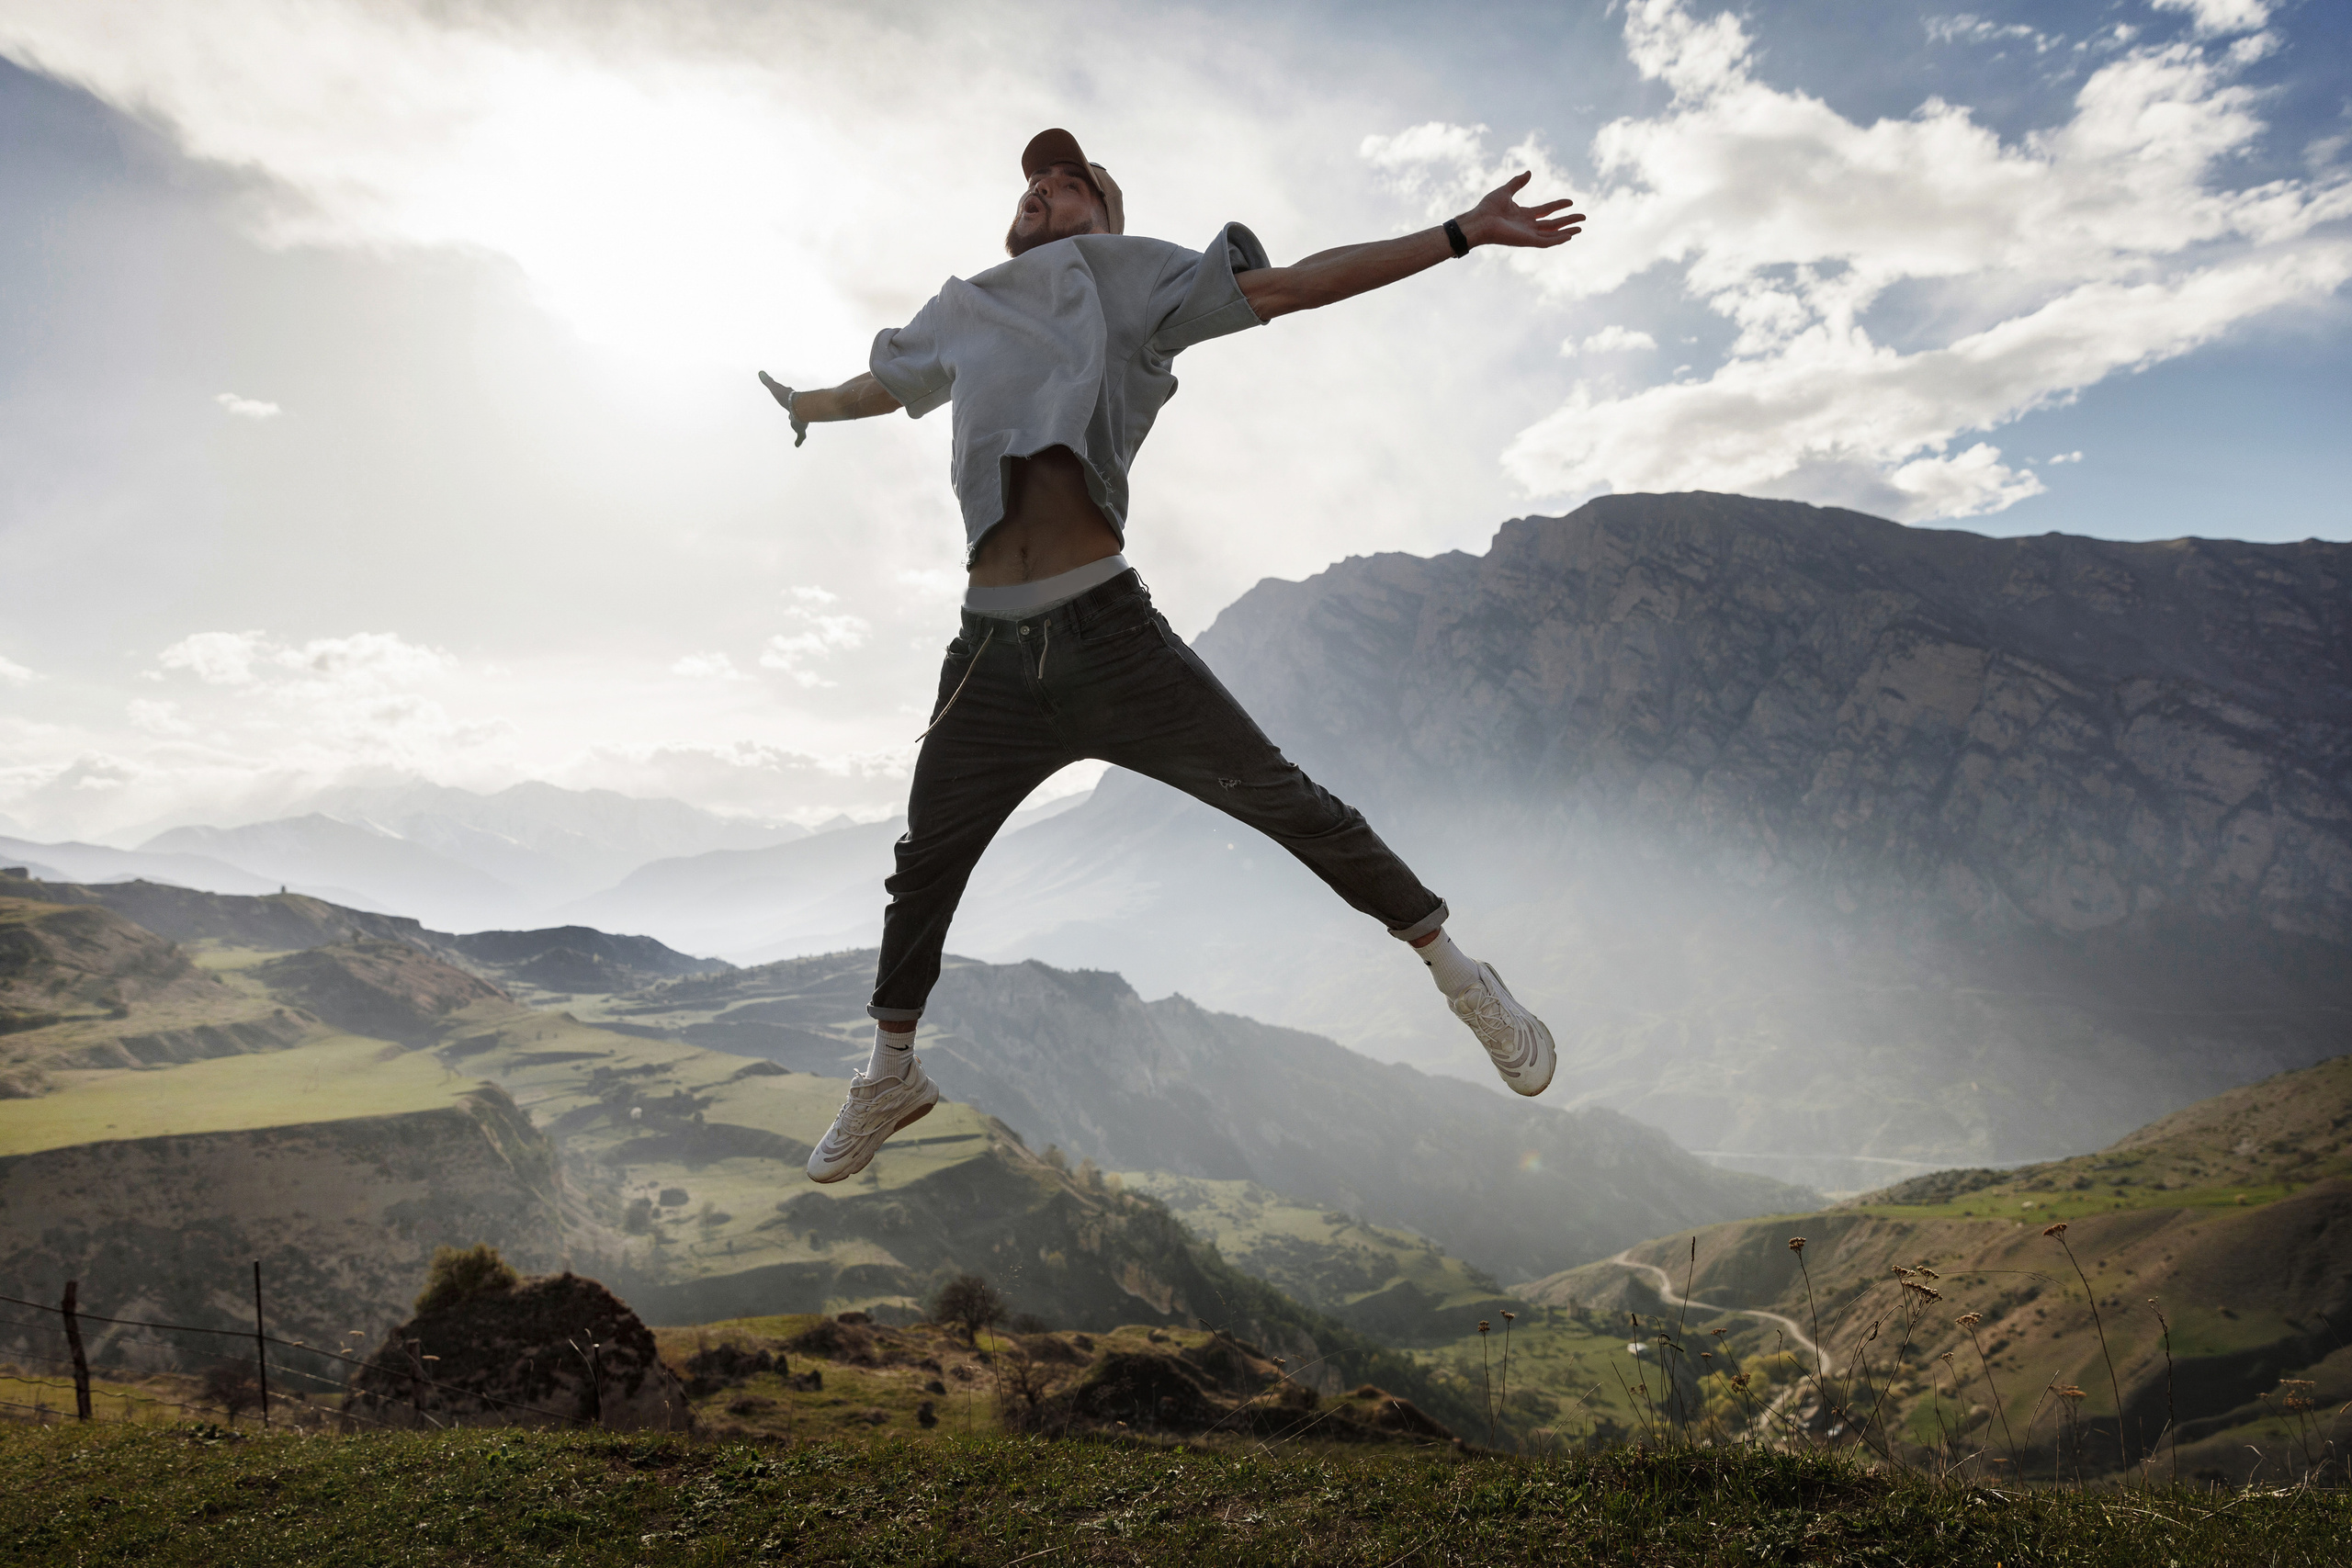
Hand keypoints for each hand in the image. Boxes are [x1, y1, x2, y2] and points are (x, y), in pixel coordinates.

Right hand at [757, 370, 808, 446]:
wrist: (799, 407)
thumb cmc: (787, 398)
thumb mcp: (775, 388)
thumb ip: (768, 380)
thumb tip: (760, 372)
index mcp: (791, 402)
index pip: (789, 400)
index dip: (788, 400)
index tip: (787, 400)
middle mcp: (796, 411)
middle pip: (795, 413)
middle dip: (793, 414)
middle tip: (791, 416)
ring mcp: (799, 420)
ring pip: (800, 424)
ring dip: (799, 427)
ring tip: (798, 430)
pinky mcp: (800, 428)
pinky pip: (801, 436)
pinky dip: (799, 440)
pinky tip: (797, 445)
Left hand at [1459, 172, 1583, 249]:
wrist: (1479, 221)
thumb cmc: (1487, 208)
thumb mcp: (1505, 191)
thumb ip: (1517, 183)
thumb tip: (1529, 172)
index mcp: (1523, 215)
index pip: (1546, 211)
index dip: (1558, 206)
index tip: (1571, 201)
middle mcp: (1528, 226)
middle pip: (1553, 224)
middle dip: (1568, 221)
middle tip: (1583, 217)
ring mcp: (1528, 234)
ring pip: (1552, 234)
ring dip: (1567, 231)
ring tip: (1581, 228)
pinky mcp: (1526, 241)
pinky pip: (1545, 242)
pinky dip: (1557, 240)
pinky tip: (1569, 236)